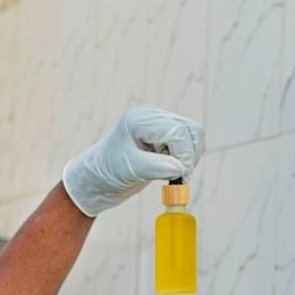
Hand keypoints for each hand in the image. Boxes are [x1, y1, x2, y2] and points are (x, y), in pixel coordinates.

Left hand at [61, 104, 205, 217]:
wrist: (100, 177)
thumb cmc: (109, 172)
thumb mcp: (130, 170)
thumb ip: (155, 167)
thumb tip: (180, 168)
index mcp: (140, 120)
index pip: (176, 131)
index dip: (184, 154)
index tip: (181, 176)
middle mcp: (152, 116)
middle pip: (190, 130)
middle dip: (189, 155)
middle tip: (180, 178)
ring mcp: (160, 123)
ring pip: (194, 135)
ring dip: (189, 156)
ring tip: (173, 174)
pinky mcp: (166, 134)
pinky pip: (189, 142)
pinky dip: (186, 157)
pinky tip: (170, 168)